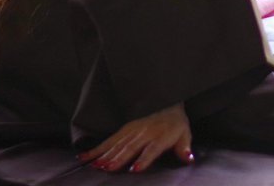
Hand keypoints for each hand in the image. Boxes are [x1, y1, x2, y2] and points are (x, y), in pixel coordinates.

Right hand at [78, 102, 192, 172]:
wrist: (168, 103)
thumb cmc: (176, 124)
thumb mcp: (185, 134)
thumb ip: (184, 147)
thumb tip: (189, 158)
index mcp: (159, 135)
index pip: (151, 149)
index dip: (143, 159)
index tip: (134, 169)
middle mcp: (144, 133)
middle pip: (130, 147)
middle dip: (118, 158)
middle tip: (107, 169)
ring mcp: (132, 130)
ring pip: (116, 144)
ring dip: (105, 154)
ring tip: (95, 164)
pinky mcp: (123, 129)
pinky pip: (108, 140)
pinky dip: (96, 148)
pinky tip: (85, 156)